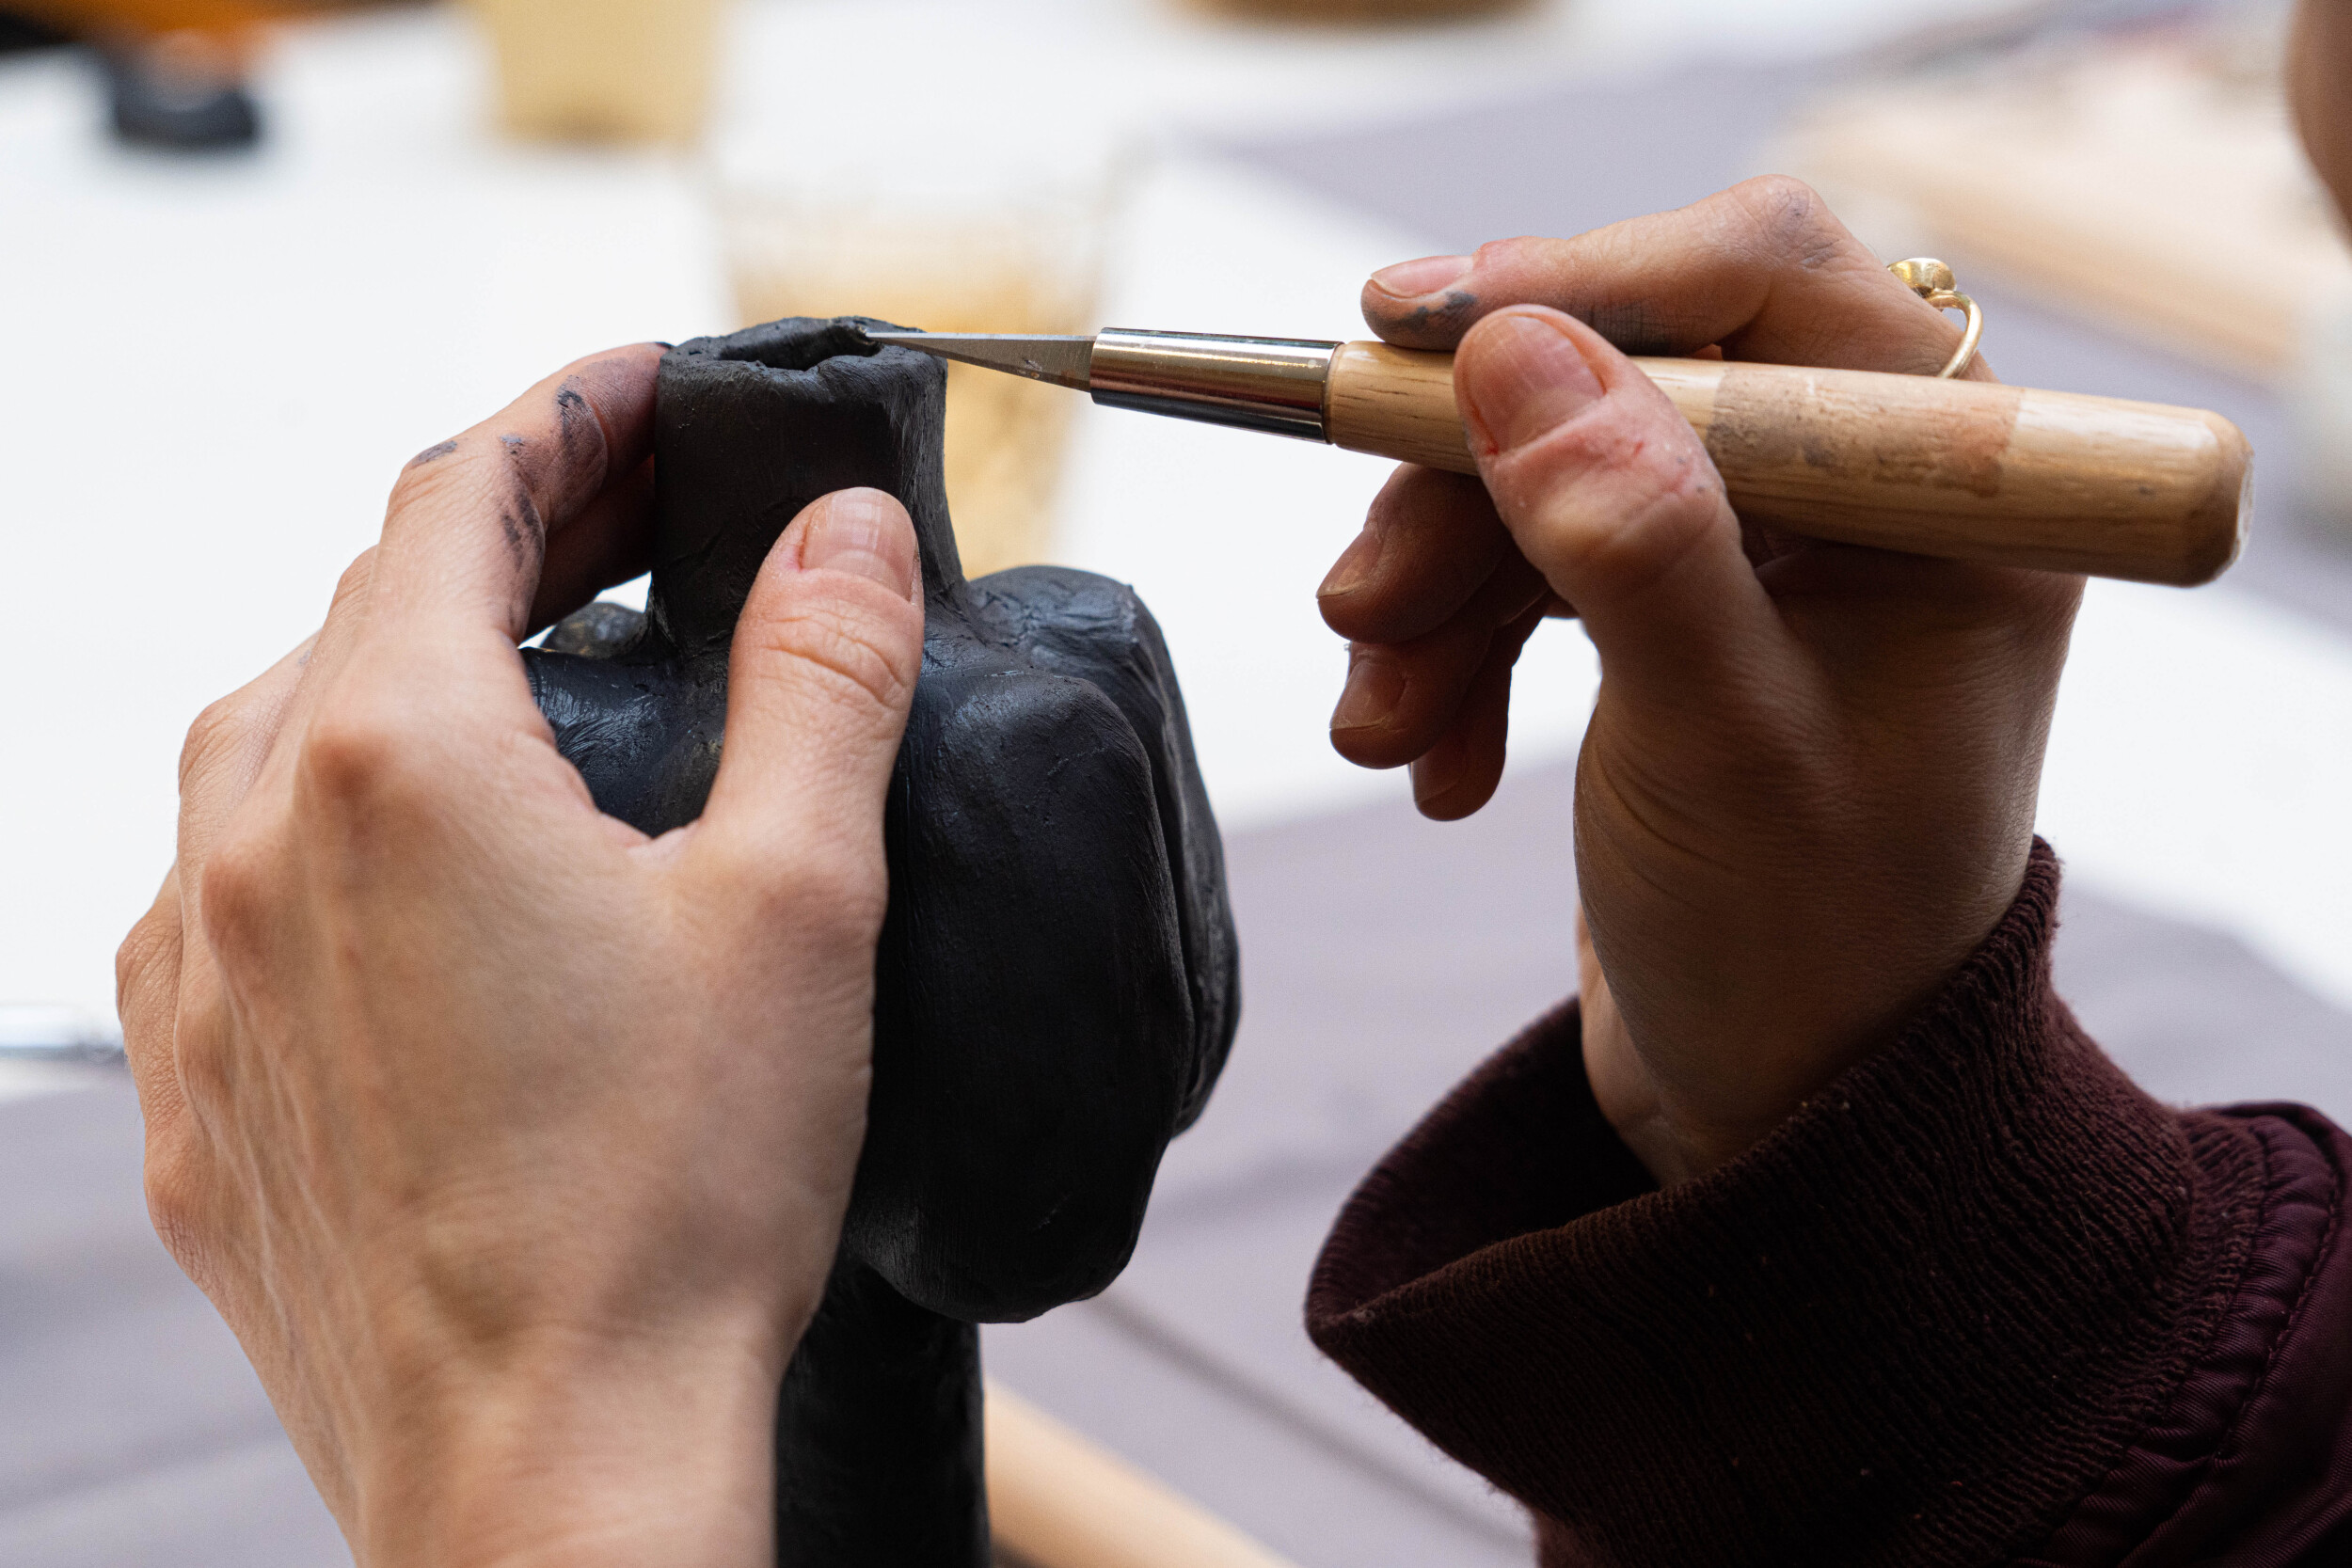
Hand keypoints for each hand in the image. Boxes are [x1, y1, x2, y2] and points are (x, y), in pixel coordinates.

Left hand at [113, 348, 926, 1567]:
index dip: (562, 415)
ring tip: (528, 687)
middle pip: (361, 609)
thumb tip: (845, 530)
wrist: (550, 1478)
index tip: (640, 386)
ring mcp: (196, 978)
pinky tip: (419, 887)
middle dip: (497, 540)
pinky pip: (229, 896)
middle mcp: (251, 845)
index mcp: (395, 763)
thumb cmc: (674, 1206)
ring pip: (273, 745)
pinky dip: (327, 833)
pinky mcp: (192, 1098)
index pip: (457, 501)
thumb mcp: (799, 901)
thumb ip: (818, 678)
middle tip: (627, 525)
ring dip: (398, 678)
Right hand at [1320, 178, 2079, 1183]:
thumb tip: (1512, 348)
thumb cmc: (1804, 955)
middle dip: (1468, 488)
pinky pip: (1533, 564)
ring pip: (1552, 473)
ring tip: (1381, 725)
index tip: (1407, 330)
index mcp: (1948, 498)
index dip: (1581, 282)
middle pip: (1625, 378)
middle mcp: (1865, 499)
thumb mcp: (1715, 748)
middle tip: (1360, 600)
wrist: (1783, 1117)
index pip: (1765, 284)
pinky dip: (1456, 646)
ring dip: (1437, 589)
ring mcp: (1768, 555)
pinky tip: (1429, 755)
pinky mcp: (1681, 614)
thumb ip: (1630, 541)